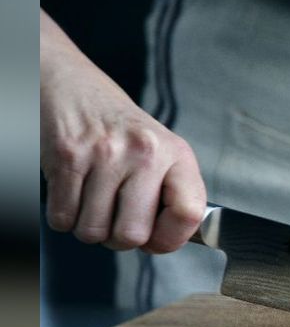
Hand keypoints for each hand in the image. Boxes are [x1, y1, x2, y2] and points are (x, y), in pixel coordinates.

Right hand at [40, 11, 205, 252]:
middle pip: (132, 235)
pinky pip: (62, 218)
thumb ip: (171, 193)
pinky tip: (73, 193)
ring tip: (93, 201)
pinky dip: (64, 216)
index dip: (171, 239)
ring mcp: (104, 154)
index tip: (157, 238)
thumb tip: (166, 242)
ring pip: (93, 231)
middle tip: (115, 219)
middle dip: (119, 239)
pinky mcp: (66, 156)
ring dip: (89, 227)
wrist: (71, 84)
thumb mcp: (161, 150)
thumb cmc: (118, 127)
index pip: (189, 214)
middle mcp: (144, 152)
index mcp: (175, 154)